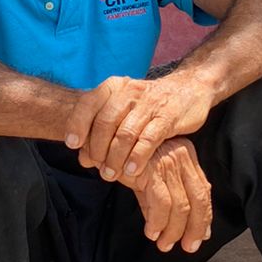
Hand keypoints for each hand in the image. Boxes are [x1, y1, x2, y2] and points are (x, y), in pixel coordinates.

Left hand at [65, 72, 214, 182]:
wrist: (189, 88)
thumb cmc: (149, 104)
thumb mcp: (124, 106)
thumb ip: (103, 128)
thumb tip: (83, 157)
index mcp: (115, 87)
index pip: (89, 103)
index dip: (78, 124)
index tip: (72, 144)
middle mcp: (130, 92)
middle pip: (105, 122)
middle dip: (97, 148)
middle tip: (97, 167)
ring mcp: (150, 104)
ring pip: (126, 133)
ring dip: (115, 157)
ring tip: (111, 174)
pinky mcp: (168, 117)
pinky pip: (149, 140)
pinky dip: (138, 157)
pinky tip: (132, 171)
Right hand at [128, 136, 212, 253]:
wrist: (101, 143)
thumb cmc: (124, 160)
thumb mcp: (149, 181)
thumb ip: (166, 202)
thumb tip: (183, 229)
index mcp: (186, 155)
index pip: (203, 191)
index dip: (204, 217)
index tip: (200, 237)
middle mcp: (181, 156)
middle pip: (199, 199)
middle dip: (195, 228)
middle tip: (188, 246)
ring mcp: (168, 161)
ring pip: (181, 205)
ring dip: (174, 230)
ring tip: (164, 244)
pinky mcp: (153, 168)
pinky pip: (162, 203)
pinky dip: (158, 222)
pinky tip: (152, 232)